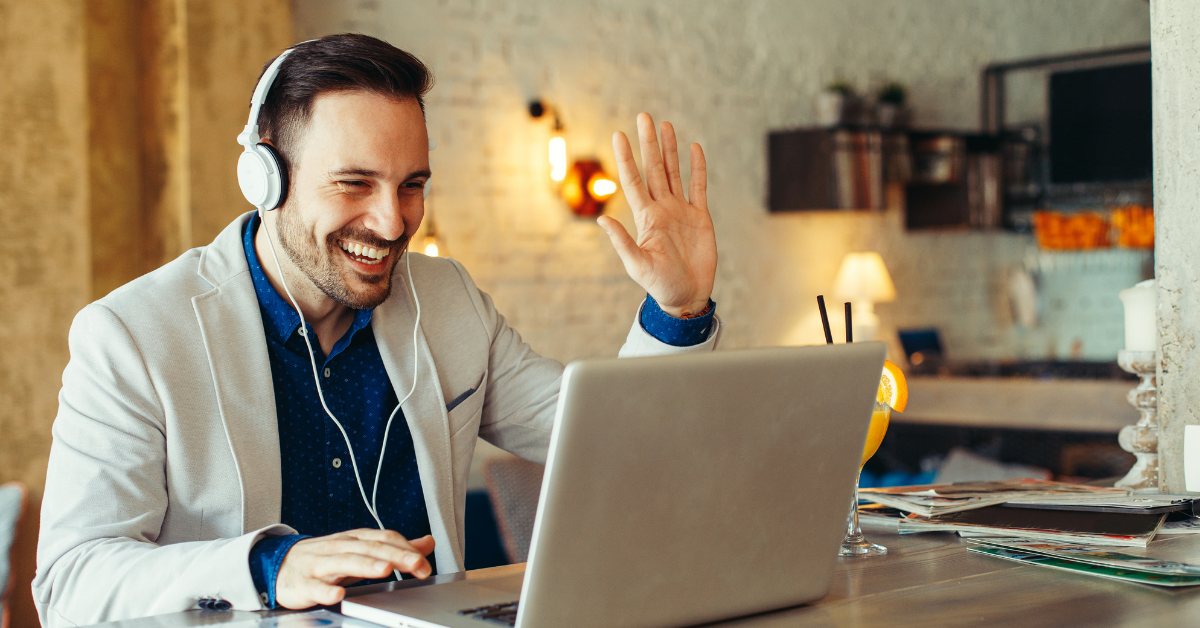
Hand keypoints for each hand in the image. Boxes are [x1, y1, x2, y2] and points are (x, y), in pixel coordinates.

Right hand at [274, 529, 434, 608]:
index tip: (424, 563)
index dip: (405, 549)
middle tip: (416, 564)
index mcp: (355, 539)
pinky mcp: (303, 583)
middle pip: (369, 549)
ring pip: (345, 563)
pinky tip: (338, 595)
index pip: (384, 538)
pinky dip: (326, 591)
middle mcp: (339, 548)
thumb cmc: (325, 558)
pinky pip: (315, 587)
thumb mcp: (361, 549)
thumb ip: (394, 548)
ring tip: (385, 570)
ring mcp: (320, 565)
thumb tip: (427, 543)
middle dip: (395, 556)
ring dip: (366, 566)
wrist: (280, 565)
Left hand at [599, 113, 716, 317]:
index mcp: (645, 218)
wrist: (686, 296)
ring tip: (665, 125)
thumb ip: (622, 242)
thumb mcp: (637, 265)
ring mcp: (681, 211)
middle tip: (644, 116)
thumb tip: (602, 220)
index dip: (626, 158)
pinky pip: (698, 186)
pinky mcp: (700, 217)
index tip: (618, 135)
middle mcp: (662, 209)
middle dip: (649, 143)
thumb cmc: (660, 285)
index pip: (634, 181)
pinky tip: (694, 148)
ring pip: (674, 172)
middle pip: (654, 169)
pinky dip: (697, 167)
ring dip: (670, 149)